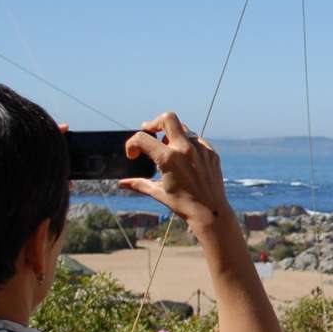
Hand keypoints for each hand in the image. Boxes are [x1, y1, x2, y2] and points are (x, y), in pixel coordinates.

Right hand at [117, 112, 231, 232]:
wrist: (211, 212)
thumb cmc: (183, 204)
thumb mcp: (158, 193)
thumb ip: (139, 184)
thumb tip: (121, 183)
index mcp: (168, 158)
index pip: (141, 138)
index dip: (131, 144)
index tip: (133, 155)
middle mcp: (185, 149)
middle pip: (167, 118)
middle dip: (154, 123)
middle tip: (149, 132)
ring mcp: (200, 149)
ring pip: (183, 128)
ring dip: (171, 135)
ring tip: (167, 149)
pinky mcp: (211, 152)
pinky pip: (196, 139)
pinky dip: (186, 143)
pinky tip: (183, 157)